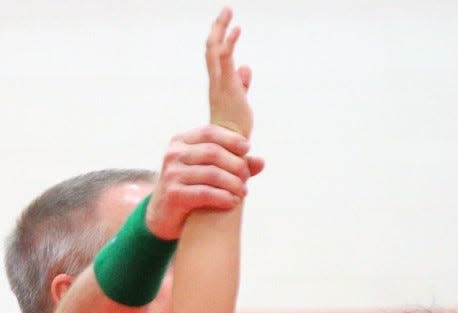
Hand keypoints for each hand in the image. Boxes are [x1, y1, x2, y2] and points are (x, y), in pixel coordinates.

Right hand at [145, 123, 262, 240]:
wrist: (163, 218)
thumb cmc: (189, 190)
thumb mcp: (207, 172)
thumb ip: (232, 165)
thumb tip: (261, 162)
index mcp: (181, 142)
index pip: (210, 133)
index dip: (231, 139)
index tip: (247, 149)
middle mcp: (174, 154)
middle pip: (213, 152)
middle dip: (235, 165)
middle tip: (246, 178)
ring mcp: (172, 174)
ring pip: (212, 174)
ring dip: (232, 183)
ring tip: (243, 192)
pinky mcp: (174, 195)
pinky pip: (205, 193)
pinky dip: (223, 197)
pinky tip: (233, 202)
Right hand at [206, 7, 253, 137]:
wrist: (228, 153)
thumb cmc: (233, 135)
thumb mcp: (239, 103)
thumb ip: (241, 85)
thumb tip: (246, 68)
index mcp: (217, 86)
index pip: (215, 58)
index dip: (220, 39)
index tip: (230, 25)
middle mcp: (215, 83)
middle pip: (211, 49)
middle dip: (218, 28)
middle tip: (227, 10)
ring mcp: (219, 84)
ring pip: (214, 50)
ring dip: (221, 29)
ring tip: (228, 10)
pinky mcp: (225, 86)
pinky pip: (224, 59)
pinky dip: (229, 42)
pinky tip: (237, 29)